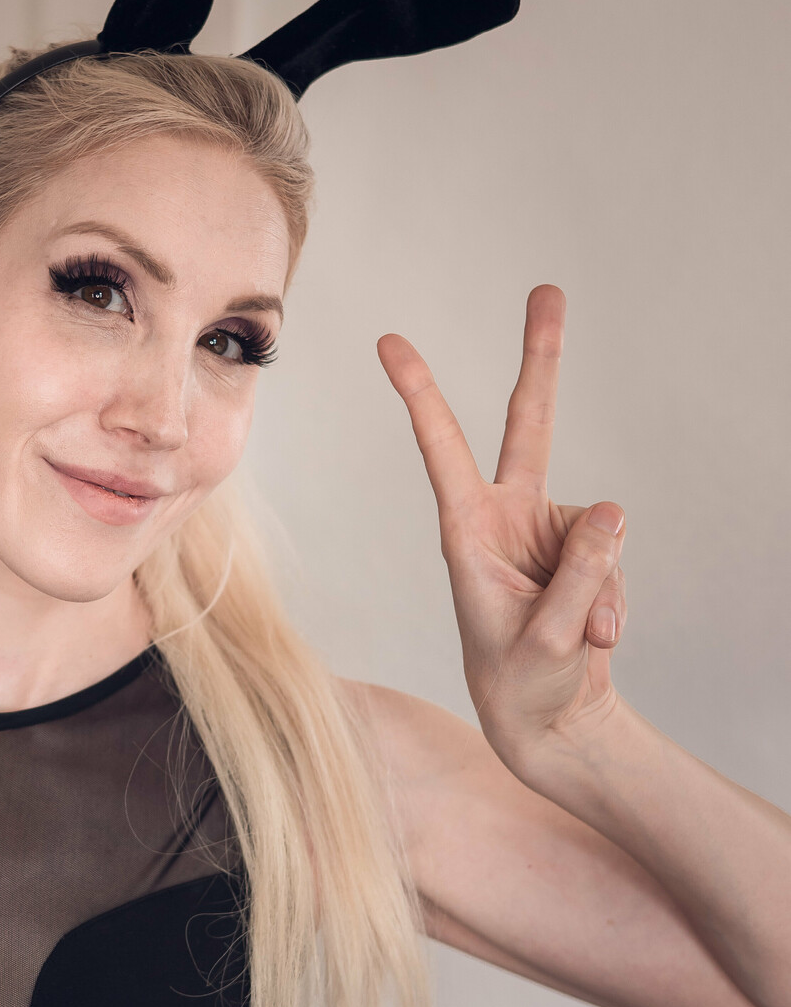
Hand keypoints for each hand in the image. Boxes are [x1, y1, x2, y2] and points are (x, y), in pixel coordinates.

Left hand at [378, 285, 626, 769]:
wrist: (548, 717)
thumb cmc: (523, 682)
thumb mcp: (548, 638)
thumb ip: (580, 575)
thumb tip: (612, 509)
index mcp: (468, 531)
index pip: (443, 450)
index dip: (420, 395)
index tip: (389, 342)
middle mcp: (508, 516)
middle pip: (531, 425)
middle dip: (541, 357)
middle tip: (548, 289)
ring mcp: (550, 528)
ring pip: (601, 527)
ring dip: (602, 588)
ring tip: (576, 636)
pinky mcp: (585, 545)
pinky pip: (617, 556)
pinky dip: (614, 601)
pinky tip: (594, 635)